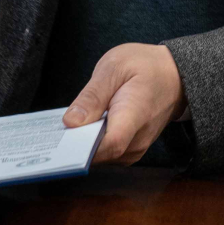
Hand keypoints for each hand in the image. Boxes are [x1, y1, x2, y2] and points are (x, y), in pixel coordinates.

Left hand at [63, 43, 185, 166]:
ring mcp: (136, 148)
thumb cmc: (145, 67)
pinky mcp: (130, 150)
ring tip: (62, 130)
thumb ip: (92, 96)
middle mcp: (138, 139)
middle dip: (74, 146)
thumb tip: (70, 122)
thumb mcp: (115, 67)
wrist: (173, 76)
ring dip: (80, 146)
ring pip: (101, 157)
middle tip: (51, 133)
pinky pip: (106, 153)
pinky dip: (90, 144)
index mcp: (136, 114)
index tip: (59, 140)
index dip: (82, 147)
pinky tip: (78, 130)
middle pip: (101, 155)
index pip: (110, 144)